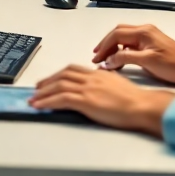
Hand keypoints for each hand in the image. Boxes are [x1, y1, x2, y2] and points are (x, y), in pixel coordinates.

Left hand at [30, 65, 174, 134]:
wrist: (141, 106)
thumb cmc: (135, 100)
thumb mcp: (118, 86)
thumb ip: (105, 83)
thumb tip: (98, 88)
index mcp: (99, 73)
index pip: (73, 70)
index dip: (59, 74)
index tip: (51, 79)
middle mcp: (91, 78)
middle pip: (63, 74)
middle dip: (48, 81)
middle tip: (37, 88)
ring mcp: (88, 88)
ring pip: (59, 85)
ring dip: (43, 92)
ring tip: (33, 98)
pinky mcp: (86, 101)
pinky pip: (61, 98)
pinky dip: (47, 101)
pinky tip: (39, 106)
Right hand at [92, 24, 174, 84]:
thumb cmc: (174, 64)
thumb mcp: (147, 62)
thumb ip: (125, 58)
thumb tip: (108, 60)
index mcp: (143, 32)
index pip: (116, 35)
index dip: (104, 46)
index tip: (96, 58)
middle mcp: (145, 30)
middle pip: (118, 32)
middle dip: (106, 44)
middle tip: (96, 57)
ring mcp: (148, 36)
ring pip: (124, 37)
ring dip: (113, 47)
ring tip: (105, 59)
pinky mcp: (151, 43)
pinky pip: (131, 43)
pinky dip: (122, 49)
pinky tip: (119, 59)